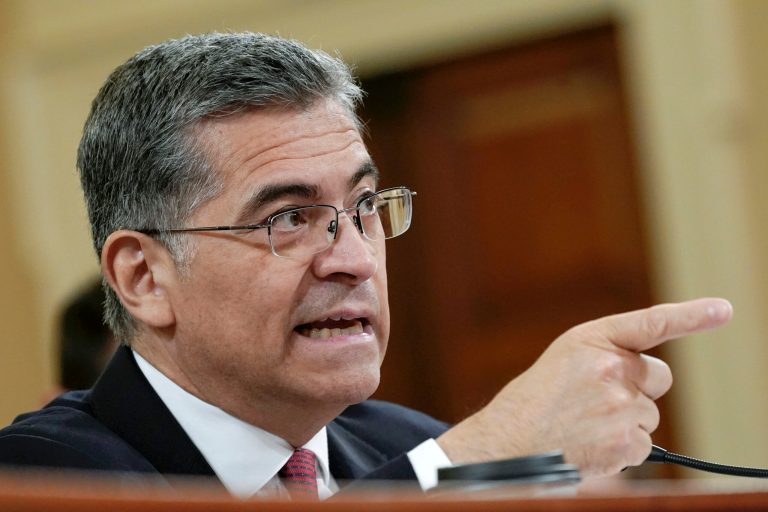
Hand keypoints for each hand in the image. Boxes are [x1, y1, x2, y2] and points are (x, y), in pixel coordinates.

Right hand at [436, 298, 732, 477]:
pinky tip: (590, 444)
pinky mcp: (626, 443)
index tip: (723, 310)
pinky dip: (622, 449)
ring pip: (649, 414)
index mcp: (591, 340)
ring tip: (585, 425)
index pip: (651, 323)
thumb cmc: (536, 401)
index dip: (692, 315)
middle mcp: (610, 368)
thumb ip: (607, 356)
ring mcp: (620, 406)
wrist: (510, 443)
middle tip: (600, 400)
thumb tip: (652, 376)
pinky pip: (644, 444)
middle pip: (658, 377)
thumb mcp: (566, 360)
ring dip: (626, 422)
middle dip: (640, 388)